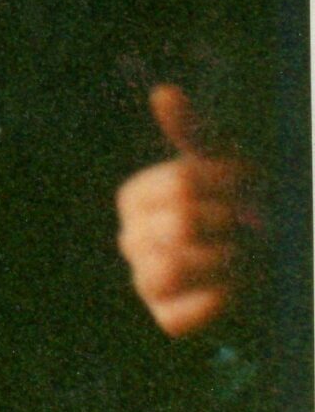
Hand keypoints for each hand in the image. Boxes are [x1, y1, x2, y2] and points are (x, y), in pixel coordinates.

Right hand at [118, 85, 253, 339]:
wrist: (280, 265)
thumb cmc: (251, 211)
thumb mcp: (230, 169)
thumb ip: (196, 134)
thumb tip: (164, 92)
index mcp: (137, 197)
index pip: (179, 185)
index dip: (229, 186)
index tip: (251, 188)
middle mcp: (131, 238)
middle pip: (179, 225)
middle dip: (232, 226)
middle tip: (257, 228)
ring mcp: (144, 280)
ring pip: (169, 269)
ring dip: (226, 265)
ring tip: (250, 260)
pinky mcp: (166, 319)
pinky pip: (182, 314)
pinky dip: (219, 303)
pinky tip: (239, 292)